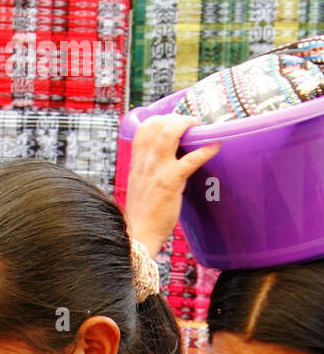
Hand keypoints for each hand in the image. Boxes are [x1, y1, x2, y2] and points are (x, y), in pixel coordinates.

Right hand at [123, 115, 220, 256]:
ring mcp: (157, 171)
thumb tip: (168, 159)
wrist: (138, 235)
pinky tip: (215, 146)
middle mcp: (145, 163)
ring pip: (169, 134)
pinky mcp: (170, 183)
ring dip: (187, 125)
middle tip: (191, 124)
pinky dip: (205, 150)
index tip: (173, 121)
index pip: (143, 128)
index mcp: (137, 163)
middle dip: (176, 118)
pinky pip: (190, 160)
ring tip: (199, 127)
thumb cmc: (142, 214)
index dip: (160, 118)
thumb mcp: (140, 185)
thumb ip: (149, 169)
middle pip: (157, 124)